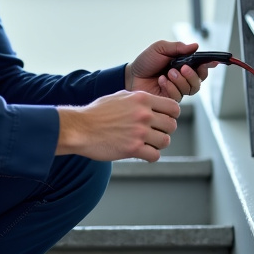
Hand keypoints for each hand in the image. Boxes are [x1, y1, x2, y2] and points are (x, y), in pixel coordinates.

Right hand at [56, 91, 180, 161]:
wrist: (79, 128)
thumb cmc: (96, 113)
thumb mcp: (119, 97)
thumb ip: (139, 100)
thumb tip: (154, 104)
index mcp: (142, 99)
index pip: (173, 107)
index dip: (171, 115)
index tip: (163, 120)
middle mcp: (143, 114)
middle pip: (171, 125)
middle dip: (164, 130)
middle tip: (153, 133)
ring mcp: (139, 132)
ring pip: (165, 141)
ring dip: (157, 144)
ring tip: (147, 143)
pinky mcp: (133, 149)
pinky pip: (154, 155)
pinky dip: (150, 156)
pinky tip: (141, 153)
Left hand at [125, 40, 216, 101]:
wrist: (132, 75)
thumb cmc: (146, 61)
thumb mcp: (160, 48)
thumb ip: (177, 47)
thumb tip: (195, 46)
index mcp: (184, 65)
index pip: (201, 67)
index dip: (209, 65)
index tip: (212, 62)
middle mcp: (183, 78)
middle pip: (199, 81)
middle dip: (193, 74)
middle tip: (182, 67)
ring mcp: (177, 90)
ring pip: (191, 89)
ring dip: (181, 80)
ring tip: (168, 73)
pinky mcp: (169, 100)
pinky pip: (178, 96)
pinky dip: (171, 87)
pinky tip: (161, 81)